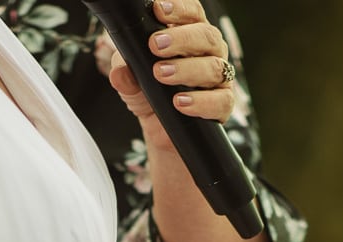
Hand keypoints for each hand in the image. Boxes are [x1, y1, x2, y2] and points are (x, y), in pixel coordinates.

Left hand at [104, 0, 236, 140]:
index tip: (158, 10)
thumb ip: (125, 72)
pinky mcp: (222, 105)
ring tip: (161, 74)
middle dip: (181, 39)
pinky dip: (201, 102)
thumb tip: (120, 73)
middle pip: (207, 36)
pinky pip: (221, 101)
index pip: (192, 13)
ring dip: (187, 69)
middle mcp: (209, 52)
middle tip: (155, 46)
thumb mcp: (130, 78)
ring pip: (215, 67)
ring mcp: (219, 78)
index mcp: (190, 35)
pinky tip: (180, 102)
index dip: (179, 8)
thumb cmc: (150, 92)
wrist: (160, 128)